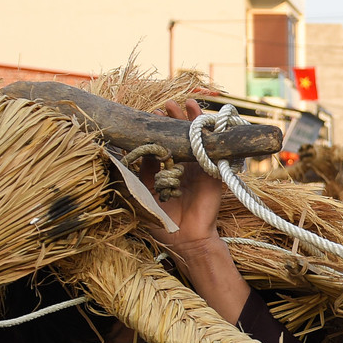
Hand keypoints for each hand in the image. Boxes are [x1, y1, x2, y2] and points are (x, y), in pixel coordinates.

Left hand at [147, 99, 248, 323]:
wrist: (186, 238)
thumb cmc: (162, 221)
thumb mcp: (142, 193)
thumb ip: (138, 172)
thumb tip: (129, 148)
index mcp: (165, 170)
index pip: (161, 143)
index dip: (157, 128)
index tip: (151, 114)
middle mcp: (182, 166)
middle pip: (180, 136)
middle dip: (174, 119)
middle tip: (168, 105)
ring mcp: (199, 168)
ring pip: (197, 138)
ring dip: (193, 120)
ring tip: (187, 104)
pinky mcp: (213, 172)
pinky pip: (214, 150)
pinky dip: (212, 135)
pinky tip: (208, 120)